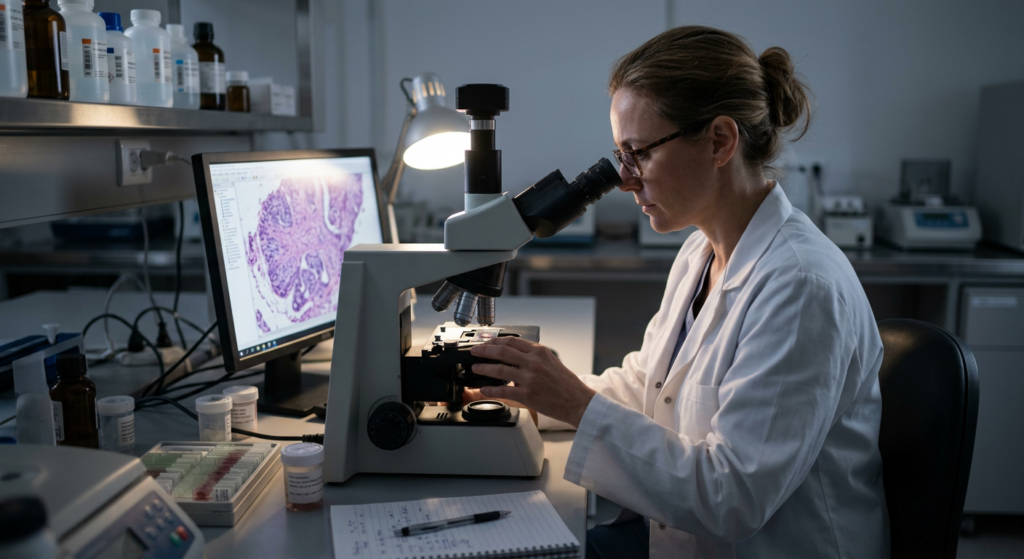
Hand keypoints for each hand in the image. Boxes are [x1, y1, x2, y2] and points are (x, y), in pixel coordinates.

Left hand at [470, 337, 595, 427]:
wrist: (578, 402)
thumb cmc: (566, 384)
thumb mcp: (551, 361)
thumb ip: (534, 356)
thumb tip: (514, 353)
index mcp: (540, 352)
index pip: (512, 341)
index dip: (495, 341)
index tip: (486, 342)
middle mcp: (534, 362)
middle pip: (502, 352)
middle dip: (484, 350)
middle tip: (474, 351)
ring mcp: (529, 378)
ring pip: (499, 369)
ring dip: (484, 368)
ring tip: (475, 368)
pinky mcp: (527, 395)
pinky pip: (503, 390)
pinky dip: (490, 389)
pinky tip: (484, 389)